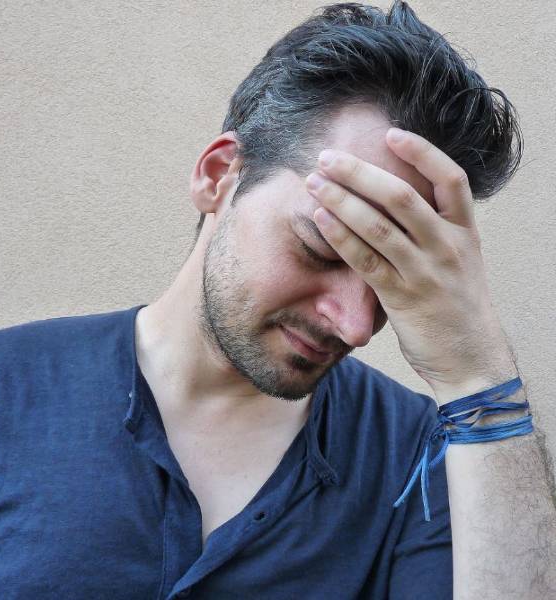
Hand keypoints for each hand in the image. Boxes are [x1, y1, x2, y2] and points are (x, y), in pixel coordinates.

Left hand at [305, 128, 515, 401]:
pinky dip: (340, 236)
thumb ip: (434, 232)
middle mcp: (447, 247)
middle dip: (359, 171)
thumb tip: (392, 203)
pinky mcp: (401, 298)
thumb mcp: (459, 262)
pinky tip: (320, 218)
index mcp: (465, 232)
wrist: (472, 359)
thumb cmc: (458, 306)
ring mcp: (424, 272)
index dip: (421, 152)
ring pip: (378, 225)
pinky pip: (365, 260)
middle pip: (402, 196)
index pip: (451, 178)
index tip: (390, 133)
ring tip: (313, 182)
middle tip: (327, 156)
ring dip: (341, 199)